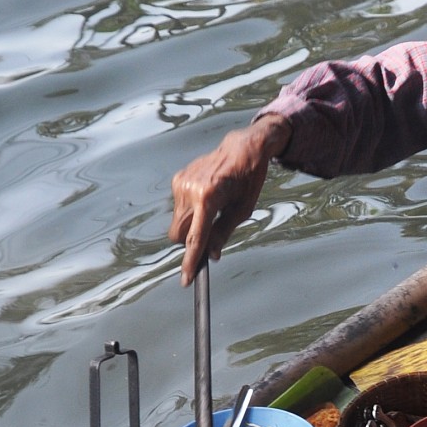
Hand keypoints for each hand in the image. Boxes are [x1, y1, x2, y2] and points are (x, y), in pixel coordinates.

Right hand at [169, 116, 286, 284]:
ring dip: (191, 224)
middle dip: (190, 242)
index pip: (195, 238)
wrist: (241, 147)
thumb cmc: (248, 179)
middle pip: (179, 234)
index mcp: (209, 198)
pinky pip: (179, 207)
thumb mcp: (243, 209)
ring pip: (178, 222)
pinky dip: (190, 211)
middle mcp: (191, 190)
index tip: (187, 279)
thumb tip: (211, 255)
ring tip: (213, 208)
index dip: (190, 261)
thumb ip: (224, 233)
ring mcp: (182, 183)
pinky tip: (207, 196)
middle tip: (210, 236)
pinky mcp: (178, 178)